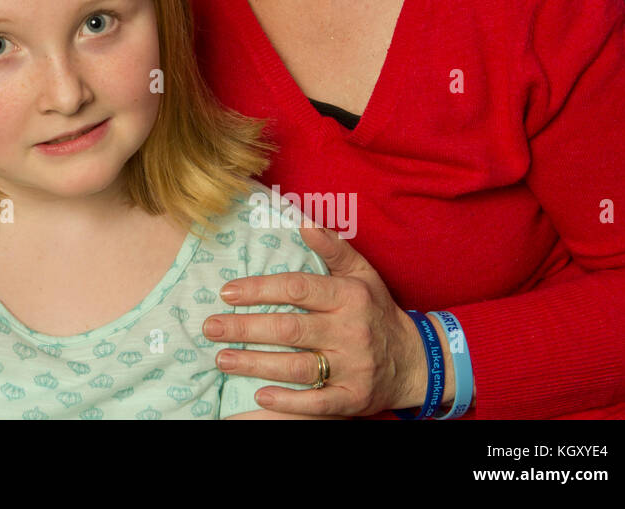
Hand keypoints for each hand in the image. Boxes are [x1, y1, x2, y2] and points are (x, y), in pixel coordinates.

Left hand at [202, 227, 451, 415]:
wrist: (414, 361)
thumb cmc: (376, 310)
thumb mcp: (362, 273)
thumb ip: (333, 247)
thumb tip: (304, 221)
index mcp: (349, 296)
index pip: (296, 289)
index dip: (258, 289)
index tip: (227, 293)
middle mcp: (350, 331)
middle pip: (288, 329)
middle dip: (244, 329)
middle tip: (210, 327)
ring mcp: (352, 368)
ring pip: (297, 367)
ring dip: (255, 364)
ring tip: (221, 359)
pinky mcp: (353, 399)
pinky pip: (317, 403)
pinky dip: (288, 401)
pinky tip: (260, 395)